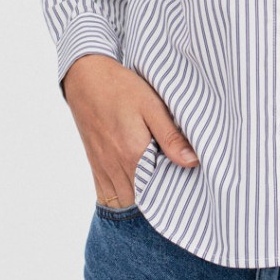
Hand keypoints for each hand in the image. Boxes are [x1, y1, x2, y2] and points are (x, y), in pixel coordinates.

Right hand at [61, 54, 198, 207]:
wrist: (86, 79)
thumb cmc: (122, 89)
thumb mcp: (152, 106)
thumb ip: (171, 137)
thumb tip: (192, 162)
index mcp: (133, 153)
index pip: (159, 190)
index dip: (175, 190)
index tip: (187, 184)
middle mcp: (116, 165)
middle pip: (142, 199)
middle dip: (159, 197)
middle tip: (176, 184)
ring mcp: (104, 167)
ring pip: (125, 200)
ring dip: (141, 198)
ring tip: (158, 184)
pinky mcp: (96, 164)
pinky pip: (107, 194)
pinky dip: (122, 196)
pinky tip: (136, 186)